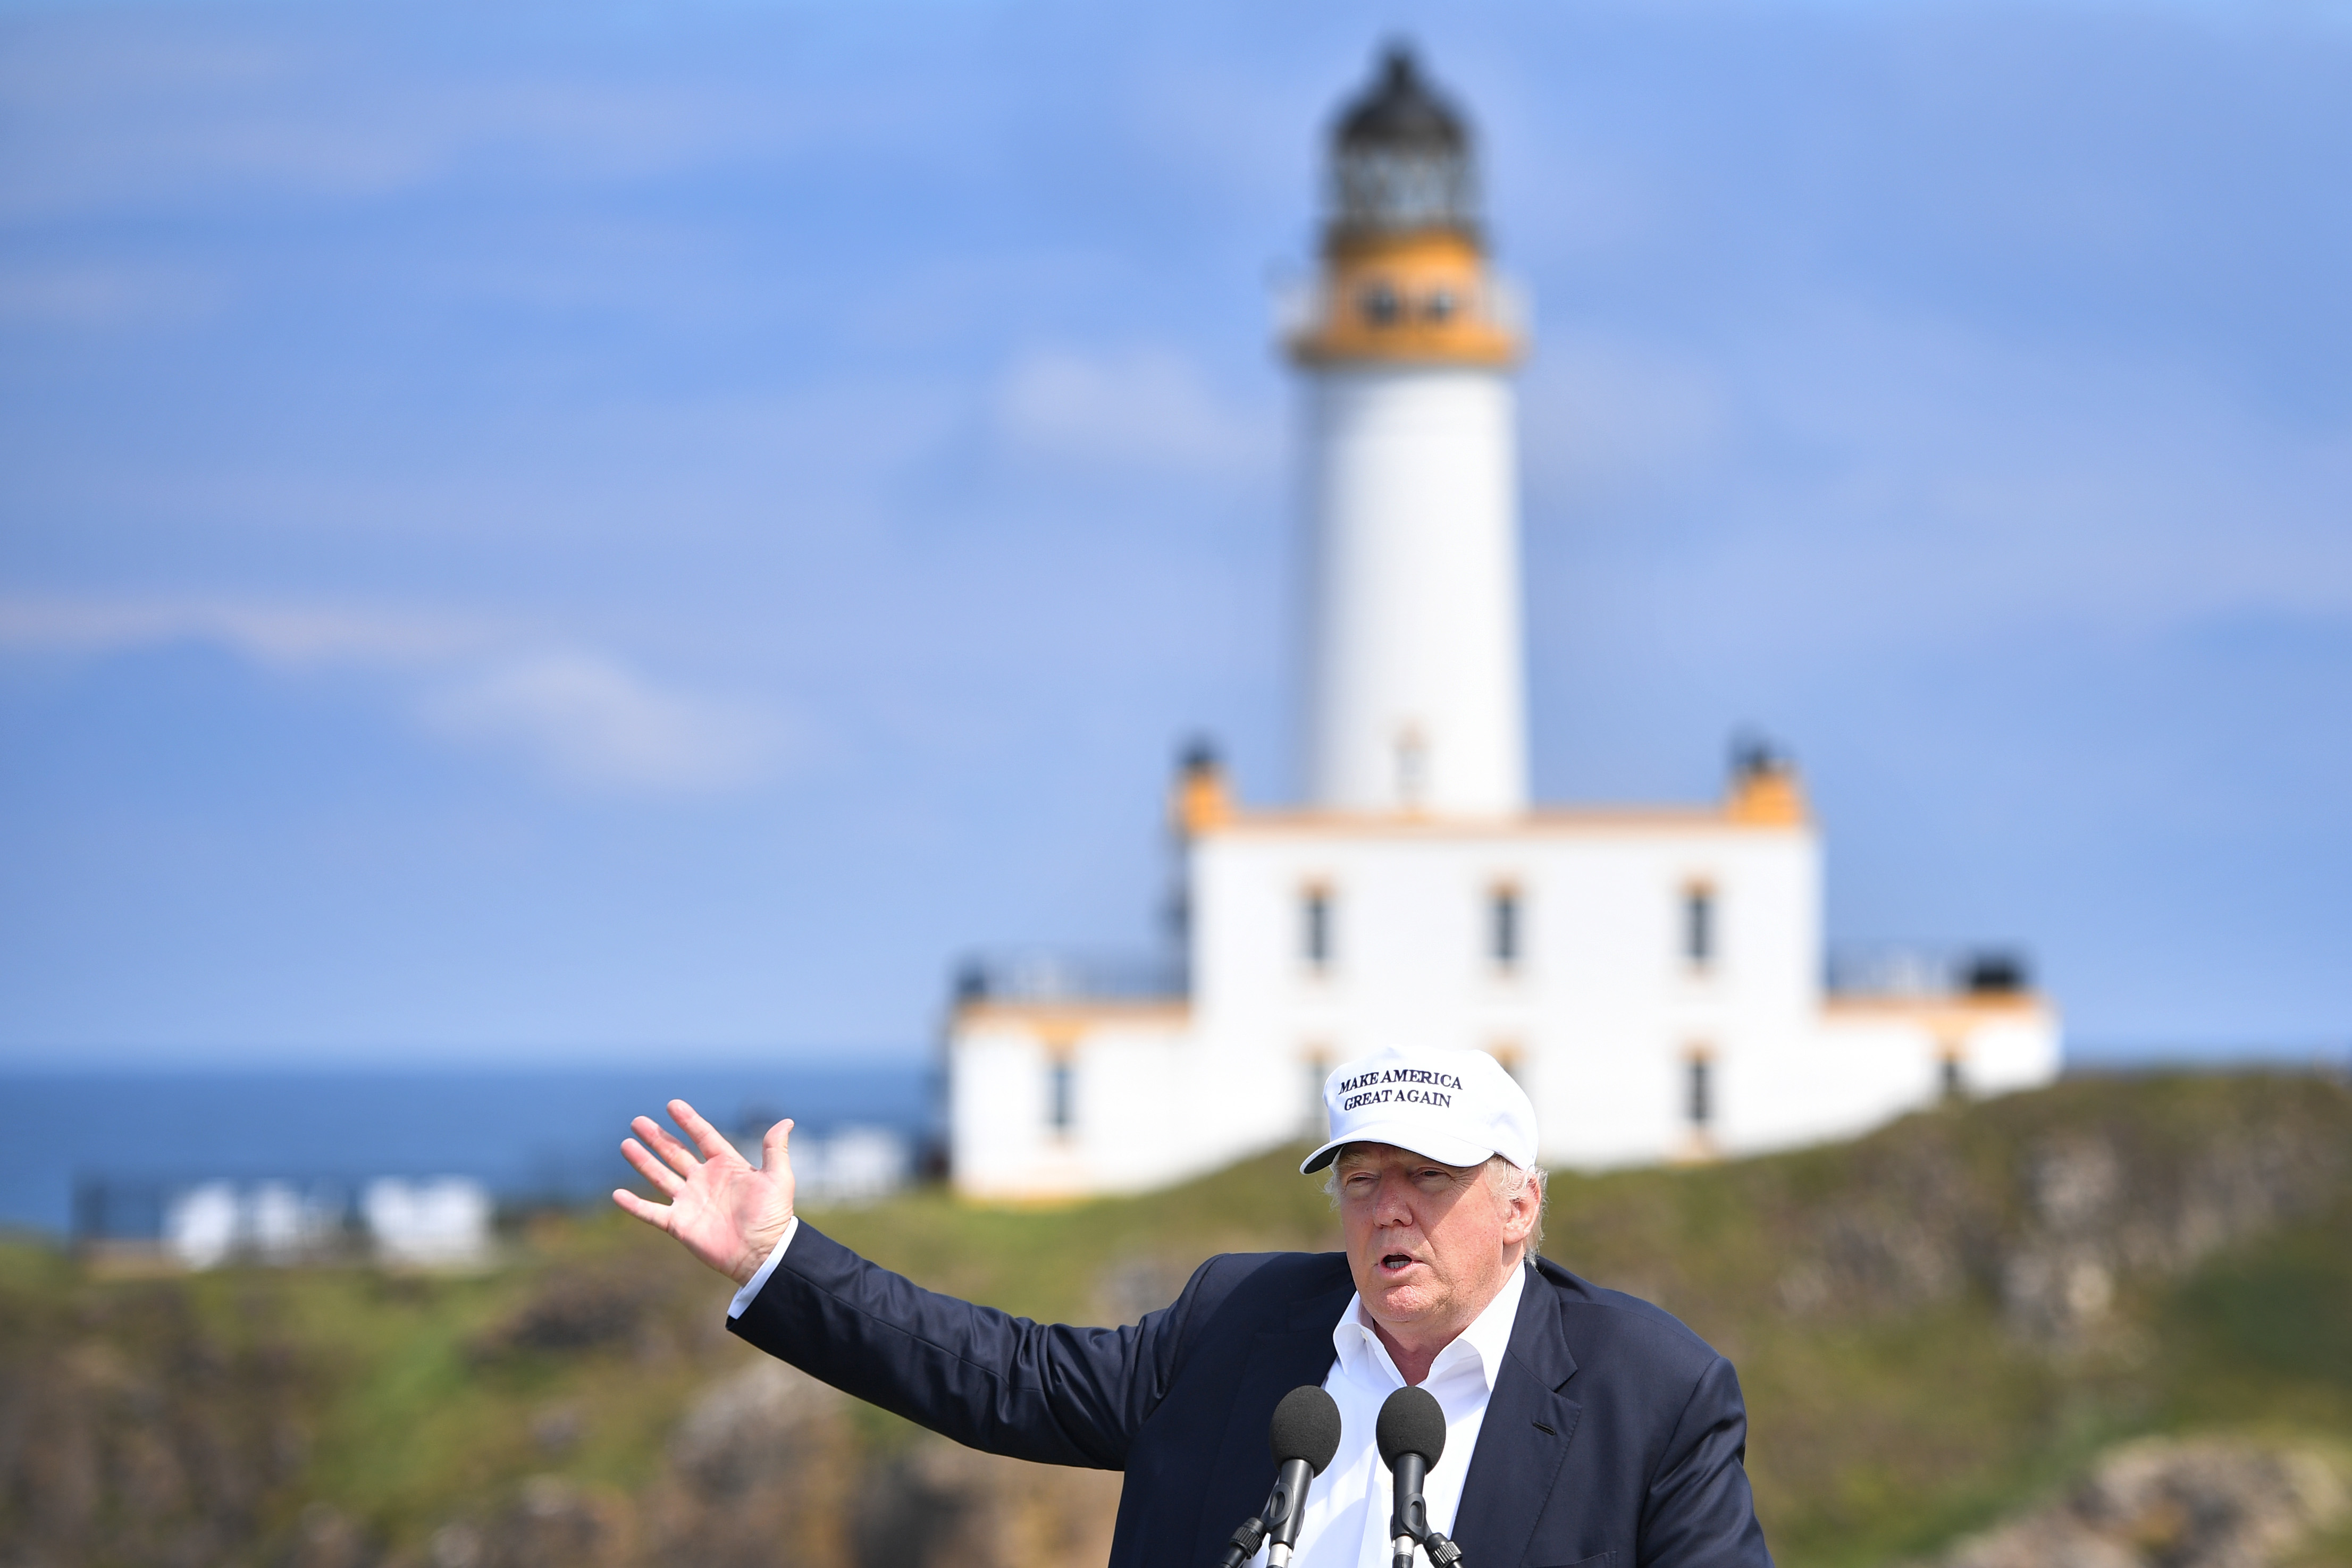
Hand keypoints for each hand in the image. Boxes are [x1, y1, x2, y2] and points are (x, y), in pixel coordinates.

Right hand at [612, 1099, 796, 1285]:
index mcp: (726, 1166)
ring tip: (626, 1144)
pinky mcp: (680, 1225)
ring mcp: (690, 1202)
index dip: (689, 1121)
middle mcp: (704, 1180)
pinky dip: (634, 1205)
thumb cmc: (773, 1217)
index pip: (703, 1137)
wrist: (763, 1255)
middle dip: (657, 1137)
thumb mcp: (778, 1179)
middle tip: (637, 1121)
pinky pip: (652, 1213)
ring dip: (643, 1161)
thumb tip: (786, 1121)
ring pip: (660, 1176)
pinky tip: (618, 1195)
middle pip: (675, 1153)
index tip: (672, 1104)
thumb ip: (775, 1150)